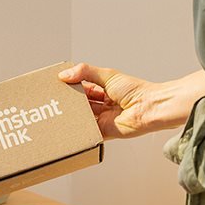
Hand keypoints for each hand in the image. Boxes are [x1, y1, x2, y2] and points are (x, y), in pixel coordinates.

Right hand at [57, 64, 204, 139]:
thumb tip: (64, 74)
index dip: (69, 87)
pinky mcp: (104, 132)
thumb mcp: (107, 75)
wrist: (151, 108)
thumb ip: (85, 72)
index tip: (55, 85)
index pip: (81, 87)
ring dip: (72, 116)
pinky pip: (88, 132)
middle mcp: (102, 104)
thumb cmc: (136, 90)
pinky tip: (68, 128)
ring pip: (82, 118)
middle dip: (68, 103)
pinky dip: (79, 131)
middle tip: (53, 101)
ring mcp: (103, 119)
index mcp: (104, 89)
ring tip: (57, 112)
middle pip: (80, 104)